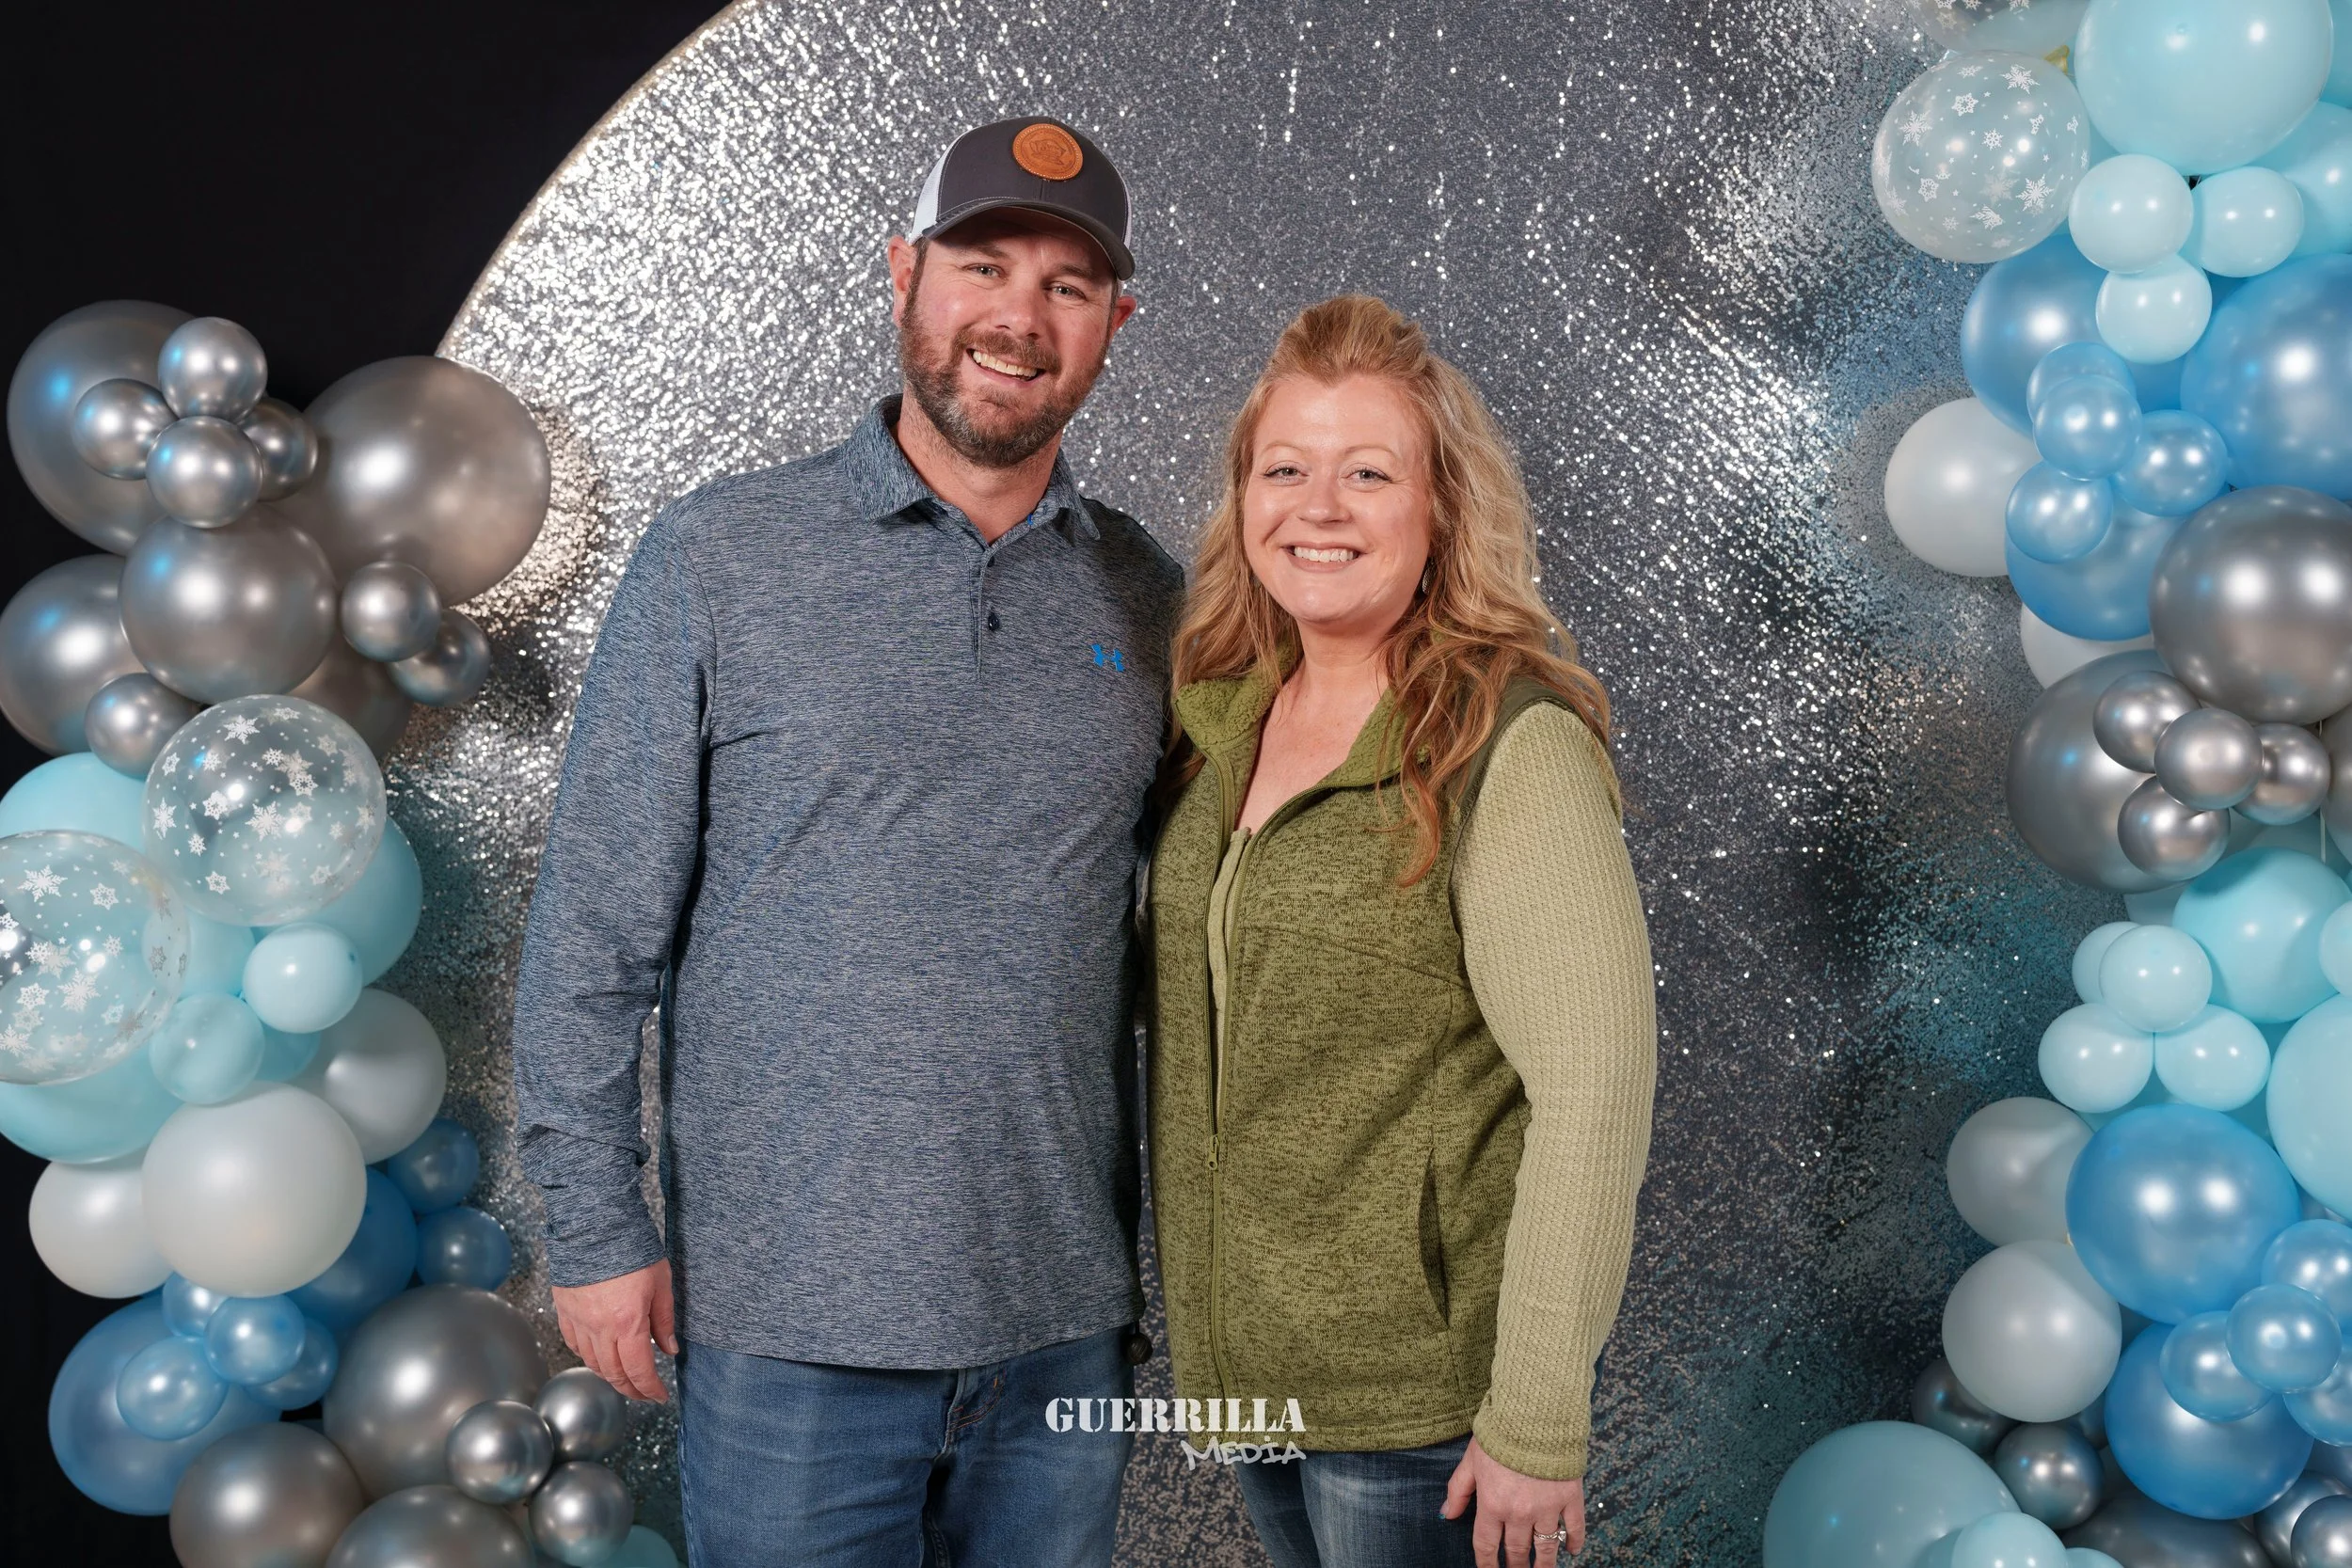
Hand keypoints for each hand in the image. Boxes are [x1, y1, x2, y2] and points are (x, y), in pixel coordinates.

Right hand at [551, 1259, 676, 1401]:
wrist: (595, 1225)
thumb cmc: (632, 1249)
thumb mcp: (661, 1283)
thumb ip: (664, 1320)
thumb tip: (670, 1349)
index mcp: (627, 1323)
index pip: (639, 1370)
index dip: (650, 1388)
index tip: (659, 1395)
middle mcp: (600, 1328)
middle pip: (613, 1373)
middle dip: (631, 1389)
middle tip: (644, 1394)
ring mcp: (579, 1321)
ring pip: (592, 1363)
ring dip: (610, 1376)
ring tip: (625, 1378)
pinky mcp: (565, 1311)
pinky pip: (574, 1345)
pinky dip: (588, 1357)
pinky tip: (600, 1356)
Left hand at [1441, 1436, 1586, 1566]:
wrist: (1535, 1414)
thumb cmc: (1500, 1434)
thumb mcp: (1471, 1460)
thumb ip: (1458, 1490)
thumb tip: (1446, 1515)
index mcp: (1492, 1504)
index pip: (1486, 1546)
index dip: (1486, 1564)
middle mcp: (1519, 1512)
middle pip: (1516, 1551)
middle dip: (1514, 1566)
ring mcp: (1547, 1507)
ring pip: (1545, 1547)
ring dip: (1543, 1564)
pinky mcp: (1570, 1498)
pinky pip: (1574, 1528)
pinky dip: (1574, 1543)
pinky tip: (1572, 1552)